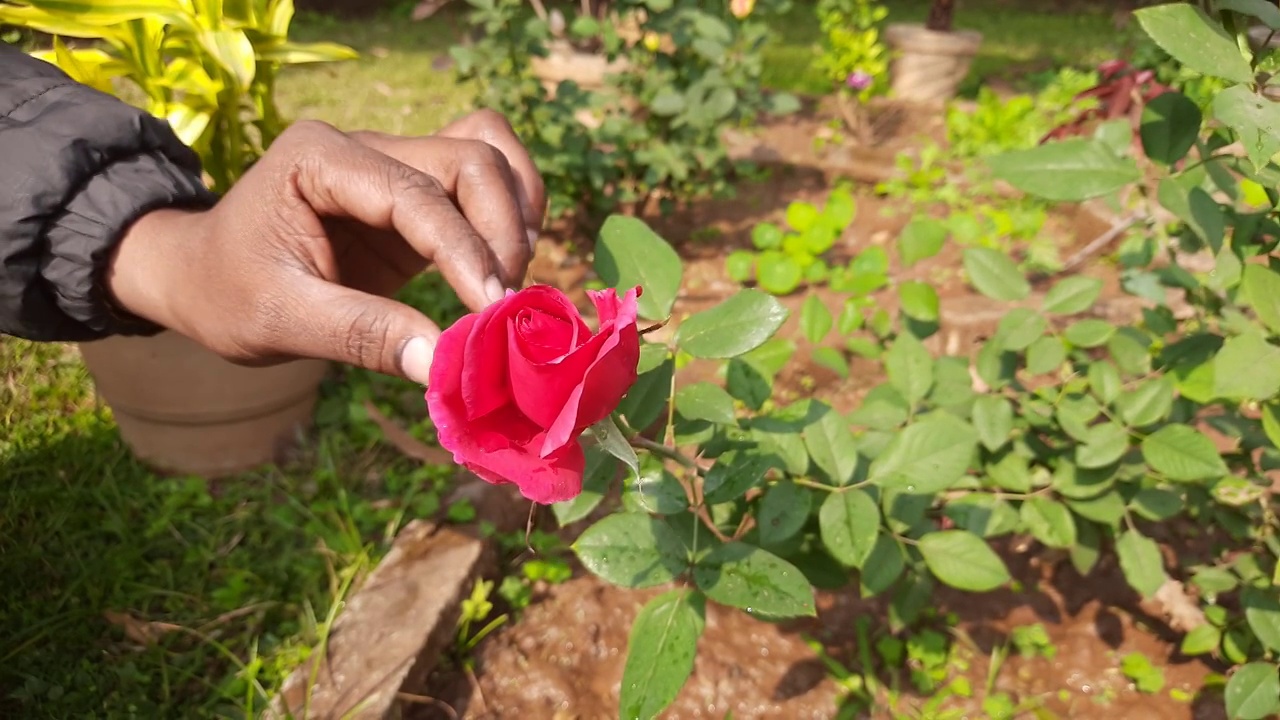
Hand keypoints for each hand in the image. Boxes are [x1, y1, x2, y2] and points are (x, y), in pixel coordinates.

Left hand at [105, 111, 545, 385]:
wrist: (201, 277)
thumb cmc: (226, 293)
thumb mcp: (280, 320)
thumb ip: (362, 335)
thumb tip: (444, 362)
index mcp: (319, 158)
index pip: (416, 194)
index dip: (464, 251)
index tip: (491, 310)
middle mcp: (364, 146)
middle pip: (469, 157)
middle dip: (501, 228)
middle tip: (503, 302)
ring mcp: (393, 164)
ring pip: (488, 153)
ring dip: (517, 210)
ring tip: (512, 277)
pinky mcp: (414, 195)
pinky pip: (483, 178)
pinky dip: (512, 210)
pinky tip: (506, 263)